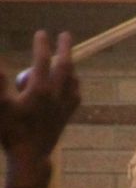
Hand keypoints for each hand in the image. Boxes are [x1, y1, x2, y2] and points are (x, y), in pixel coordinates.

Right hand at [1, 30, 79, 187]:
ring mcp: (65, 105)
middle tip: (66, 34)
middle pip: (65, 65)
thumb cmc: (11, 130)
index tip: (42, 33)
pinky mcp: (68, 115)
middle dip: (65, 48)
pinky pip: (75, 94)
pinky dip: (74, 84)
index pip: (43, 60)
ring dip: (70, 65)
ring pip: (73, 79)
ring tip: (67, 58)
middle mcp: (57, 94)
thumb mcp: (0, 106)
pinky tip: (72, 83)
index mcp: (40, 90)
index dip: (42, 45)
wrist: (30, 155)